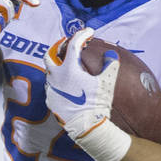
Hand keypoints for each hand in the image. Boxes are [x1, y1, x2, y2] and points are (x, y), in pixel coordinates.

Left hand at [44, 27, 130, 160]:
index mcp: (68, 69)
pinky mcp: (50, 101)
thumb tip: (111, 55)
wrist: (86, 127)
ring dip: (59, 68)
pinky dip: (59, 83)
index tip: (90, 32)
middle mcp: (55, 77)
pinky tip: (69, 88)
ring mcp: (51, 89)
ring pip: (50, 73)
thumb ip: (110, 65)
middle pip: (49, 55)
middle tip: (67, 47)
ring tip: (70, 69)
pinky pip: (53, 88)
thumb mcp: (107, 82)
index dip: (83, 35)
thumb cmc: (97, 103)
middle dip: (58, 49)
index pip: (74, 45)